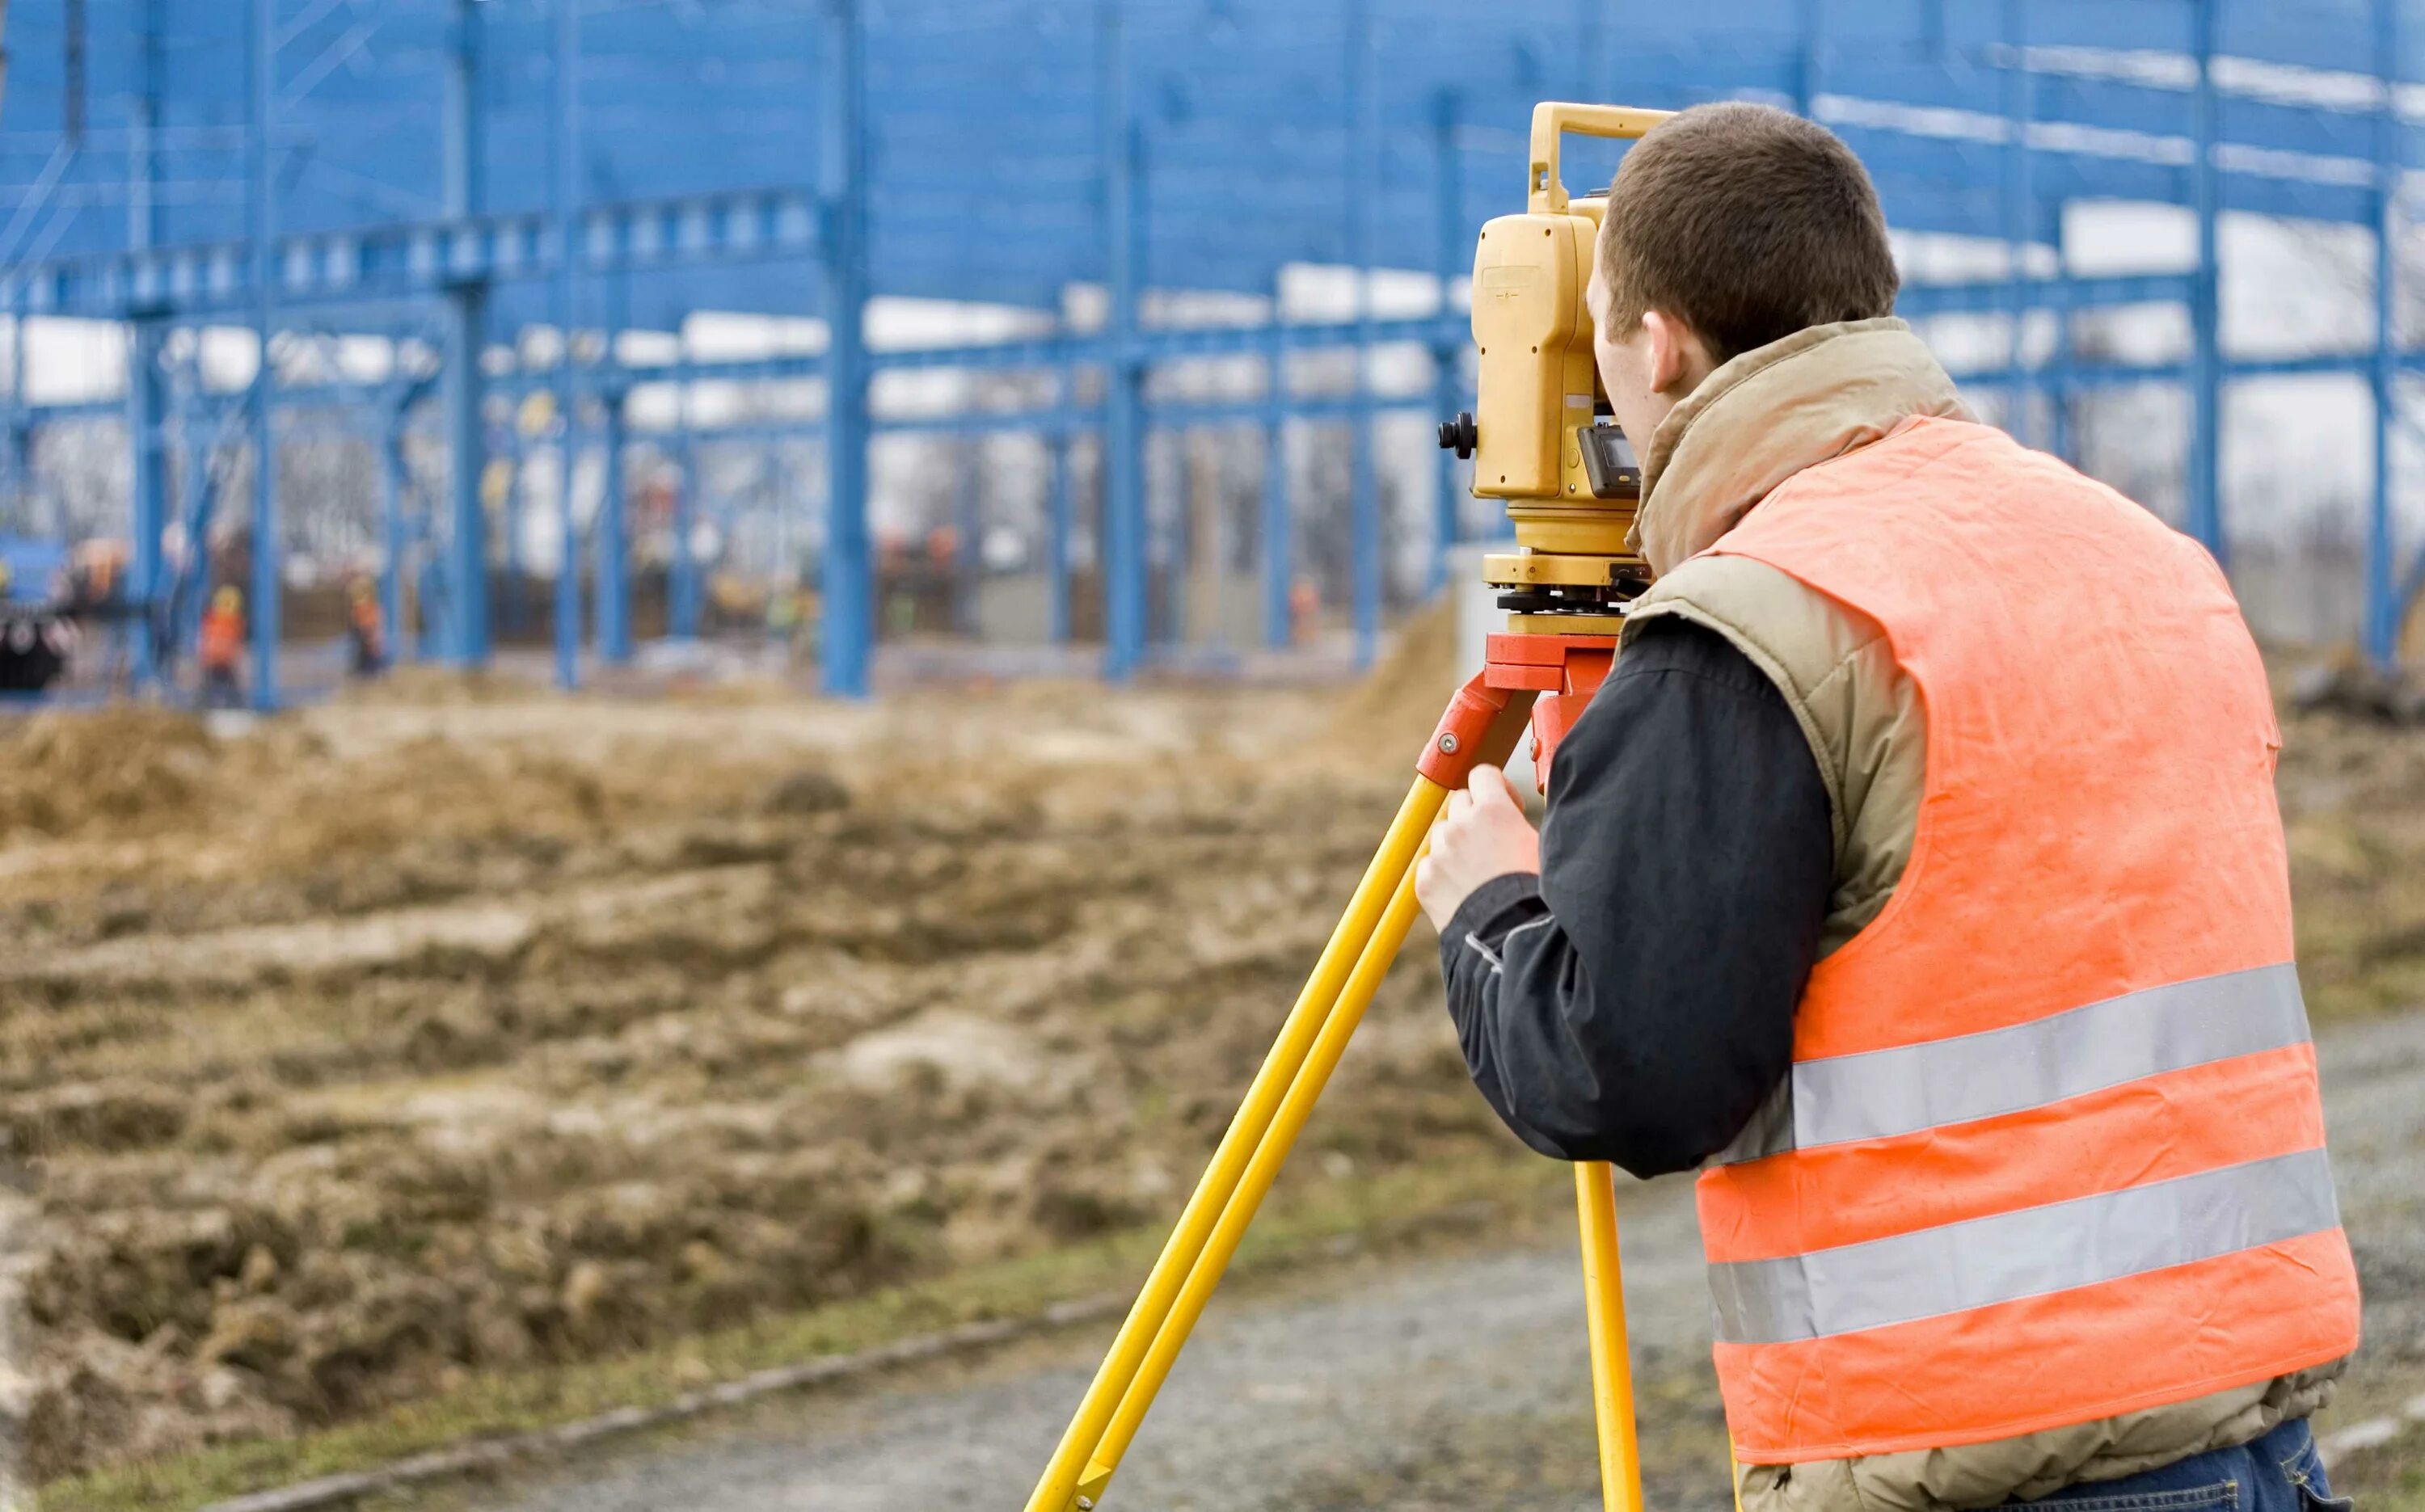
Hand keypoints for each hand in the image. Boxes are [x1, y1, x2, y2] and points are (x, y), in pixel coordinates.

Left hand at [1414, 765, 1540, 931]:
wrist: (1510, 936)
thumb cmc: (1537, 893)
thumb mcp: (1544, 847)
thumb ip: (1524, 821)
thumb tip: (1522, 814)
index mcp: (1492, 810)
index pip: (1482, 774)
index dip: (1497, 788)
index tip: (1509, 807)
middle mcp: (1460, 824)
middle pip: (1460, 801)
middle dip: (1475, 815)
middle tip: (1494, 842)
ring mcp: (1438, 852)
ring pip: (1442, 833)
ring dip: (1457, 844)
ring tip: (1479, 871)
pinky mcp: (1425, 880)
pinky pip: (1429, 865)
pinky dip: (1443, 873)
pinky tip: (1464, 891)